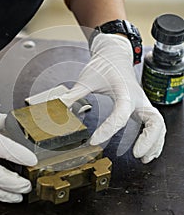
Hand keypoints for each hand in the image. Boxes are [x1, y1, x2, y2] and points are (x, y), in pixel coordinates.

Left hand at [61, 34, 165, 162]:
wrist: (115, 55)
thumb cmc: (103, 66)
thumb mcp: (86, 79)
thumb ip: (72, 96)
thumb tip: (56, 109)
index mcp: (124, 91)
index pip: (121, 113)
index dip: (108, 129)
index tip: (93, 141)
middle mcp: (137, 99)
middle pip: (154, 120)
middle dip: (148, 139)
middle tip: (136, 154)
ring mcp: (142, 104)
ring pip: (158, 125)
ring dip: (154, 143)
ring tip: (144, 159)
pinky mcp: (142, 108)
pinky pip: (155, 125)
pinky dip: (154, 139)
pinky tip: (148, 152)